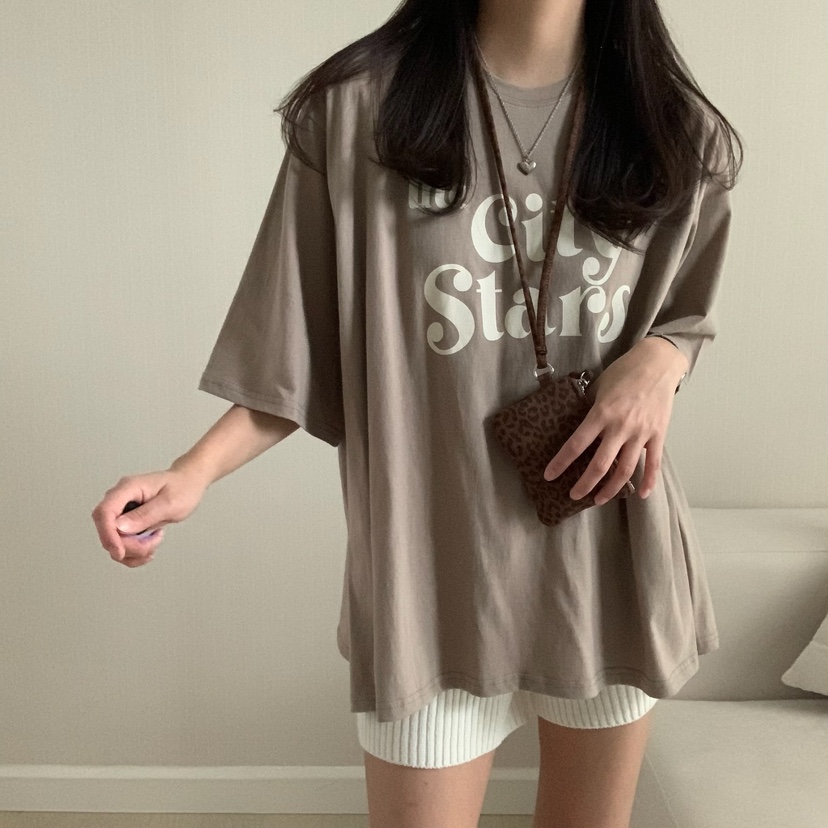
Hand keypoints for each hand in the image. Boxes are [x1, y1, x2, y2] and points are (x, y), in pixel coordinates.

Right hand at [91, 465, 208, 567]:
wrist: (188, 485)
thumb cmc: (182, 488)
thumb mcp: (170, 503)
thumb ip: (145, 514)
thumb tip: (119, 527)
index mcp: (128, 488)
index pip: (105, 512)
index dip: (108, 534)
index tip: (120, 552)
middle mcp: (119, 499)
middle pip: (107, 529)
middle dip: (128, 545)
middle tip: (152, 544)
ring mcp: (121, 512)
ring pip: (113, 541)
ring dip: (133, 550)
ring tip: (155, 540)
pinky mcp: (125, 523)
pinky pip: (121, 544)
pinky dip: (134, 552)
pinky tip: (149, 548)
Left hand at [542, 338, 687, 503]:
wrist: (657, 363)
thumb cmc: (623, 372)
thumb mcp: (598, 387)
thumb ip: (589, 409)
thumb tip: (576, 426)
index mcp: (601, 414)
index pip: (576, 445)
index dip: (561, 463)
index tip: (549, 476)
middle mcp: (620, 427)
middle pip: (600, 465)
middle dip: (584, 484)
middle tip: (574, 496)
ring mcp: (641, 433)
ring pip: (625, 470)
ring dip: (610, 489)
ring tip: (599, 499)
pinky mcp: (658, 435)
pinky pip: (654, 463)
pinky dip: (648, 481)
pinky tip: (641, 495)